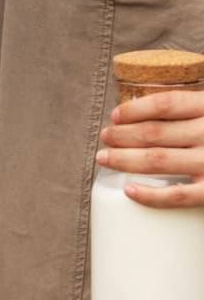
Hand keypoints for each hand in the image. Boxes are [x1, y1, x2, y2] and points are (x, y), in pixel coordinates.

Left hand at [97, 90, 203, 207]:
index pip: (167, 103)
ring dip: (123, 160)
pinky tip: (129, 191)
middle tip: (105, 138)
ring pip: (156, 160)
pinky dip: (149, 195)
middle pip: (154, 132)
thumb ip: (197, 110)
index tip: (116, 116)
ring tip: (105, 158)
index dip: (136, 109)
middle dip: (122, 135)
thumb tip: (156, 112)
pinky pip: (176, 196)